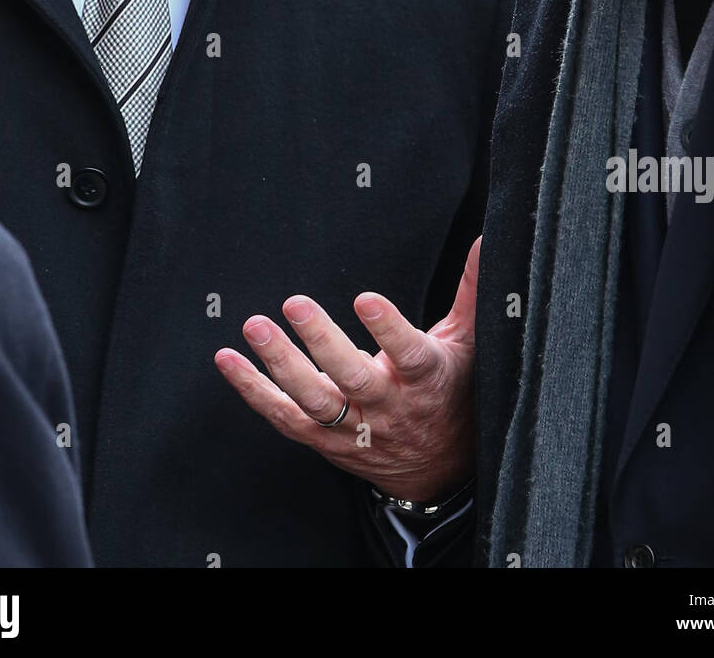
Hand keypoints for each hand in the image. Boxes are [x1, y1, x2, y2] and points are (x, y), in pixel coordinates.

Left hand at [213, 238, 479, 501]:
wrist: (439, 471)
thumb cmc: (452, 392)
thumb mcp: (467, 344)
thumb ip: (471, 292)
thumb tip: (485, 241)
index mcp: (425, 379)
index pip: (409, 353)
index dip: (388, 328)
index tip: (366, 298)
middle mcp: (388, 408)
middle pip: (352, 380)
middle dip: (322, 343)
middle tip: (294, 304)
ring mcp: (353, 428)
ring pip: (314, 401)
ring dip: (280, 364)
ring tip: (254, 326)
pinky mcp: (324, 440)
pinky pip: (284, 417)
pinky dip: (253, 391)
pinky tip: (228, 360)